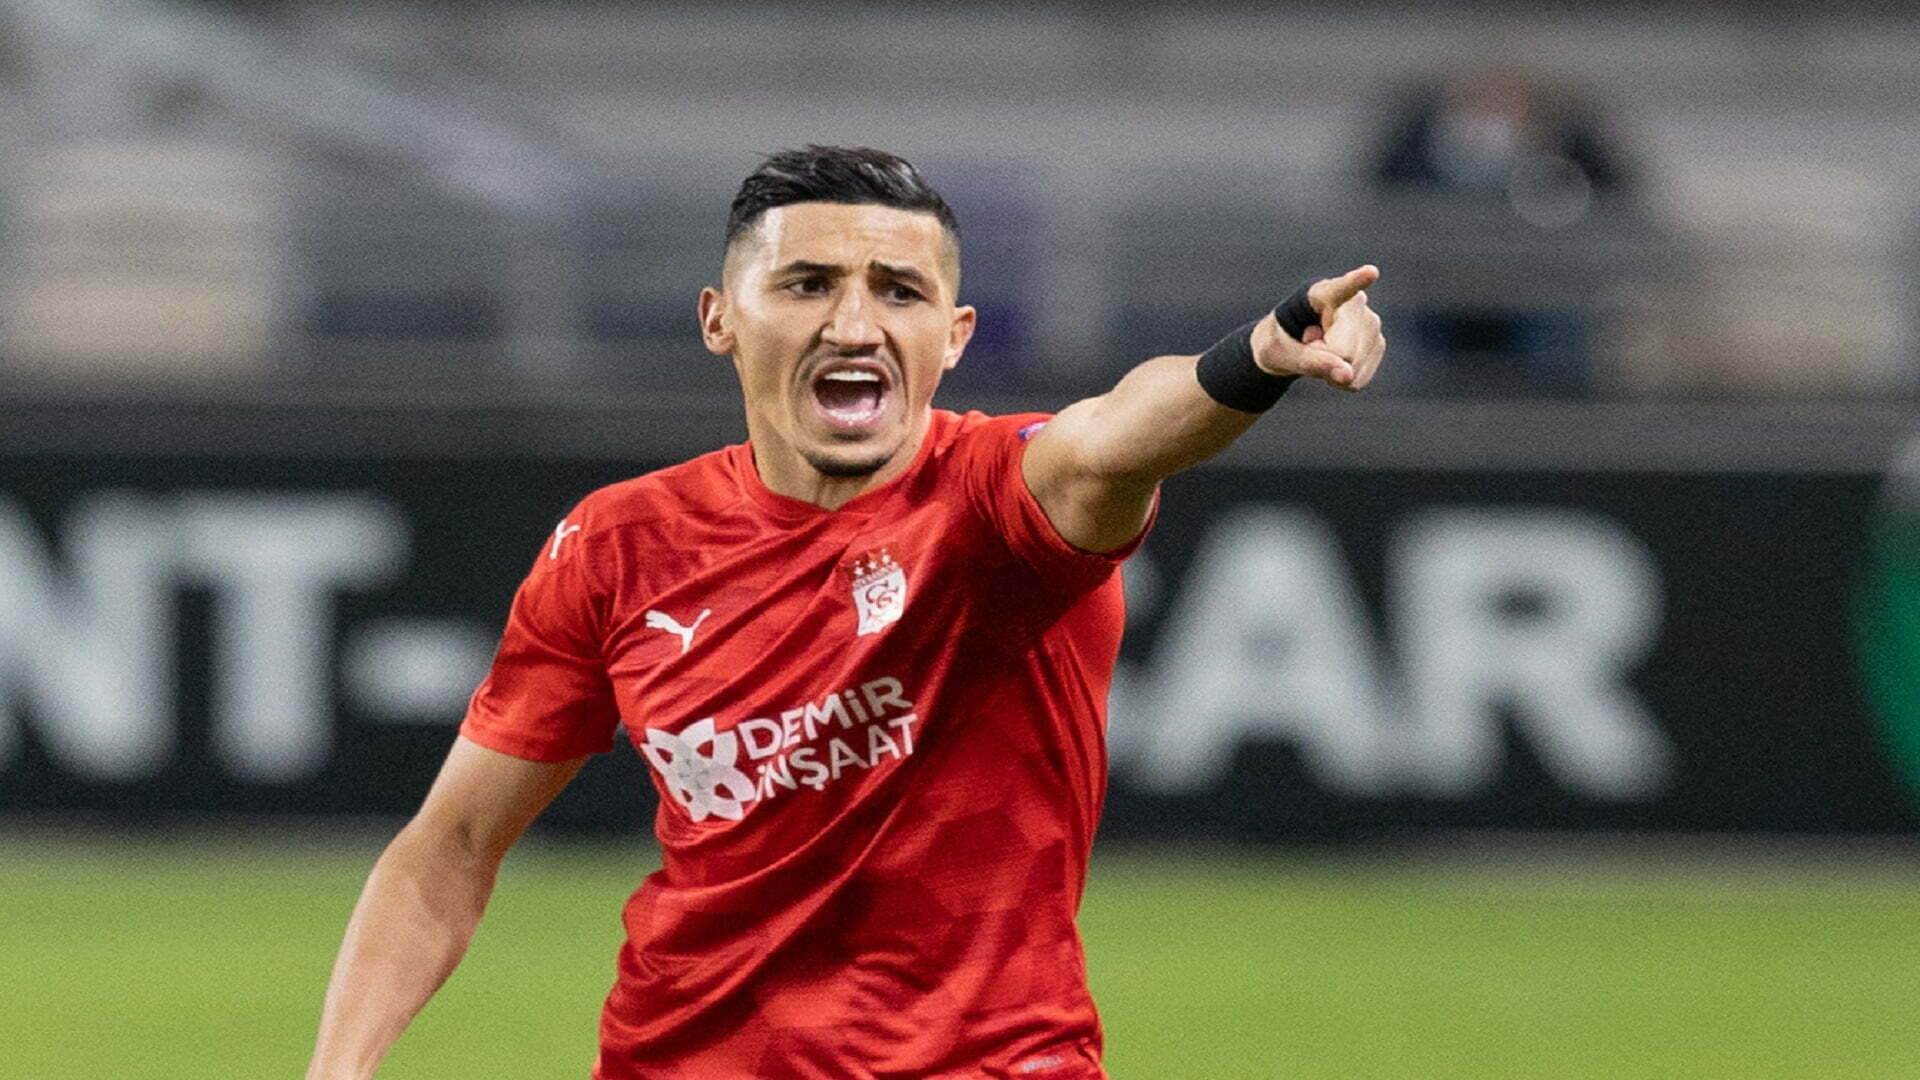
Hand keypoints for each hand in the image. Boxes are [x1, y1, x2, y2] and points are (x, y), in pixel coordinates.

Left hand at [1252, 265, 1386, 390]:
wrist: (1291, 345)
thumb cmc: (1280, 342)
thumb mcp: (1281, 354)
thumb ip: (1310, 362)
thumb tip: (1348, 375)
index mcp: (1321, 293)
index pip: (1341, 288)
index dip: (1357, 281)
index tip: (1371, 272)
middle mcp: (1354, 302)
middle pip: (1344, 351)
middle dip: (1323, 359)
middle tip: (1308, 345)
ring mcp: (1370, 322)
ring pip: (1353, 367)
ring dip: (1332, 370)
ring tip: (1320, 350)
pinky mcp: (1378, 343)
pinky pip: (1358, 379)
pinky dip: (1342, 380)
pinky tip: (1335, 362)